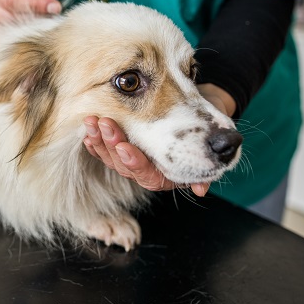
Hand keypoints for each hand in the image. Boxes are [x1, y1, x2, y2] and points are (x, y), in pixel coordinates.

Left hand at [82, 84, 235, 196]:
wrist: (204, 113)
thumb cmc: (210, 128)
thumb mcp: (217, 140)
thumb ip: (208, 162)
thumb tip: (201, 189)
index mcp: (168, 176)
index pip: (147, 176)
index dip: (135, 163)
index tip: (124, 148)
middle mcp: (148, 171)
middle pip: (124, 166)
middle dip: (112, 145)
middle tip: (104, 123)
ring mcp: (132, 160)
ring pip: (111, 157)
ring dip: (100, 140)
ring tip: (91, 121)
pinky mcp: (121, 147)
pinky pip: (103, 150)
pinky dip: (95, 140)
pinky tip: (87, 130)